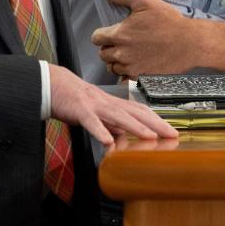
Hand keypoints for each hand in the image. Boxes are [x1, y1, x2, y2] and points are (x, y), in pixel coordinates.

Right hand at [48, 64, 178, 146]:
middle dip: (156, 124)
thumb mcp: (97, 112)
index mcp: (113, 103)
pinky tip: (108, 141)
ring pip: (118, 115)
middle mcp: (108, 102)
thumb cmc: (74, 98)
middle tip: (172, 134)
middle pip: (136, 112)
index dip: (158, 120)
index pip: (141, 111)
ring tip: (150, 137)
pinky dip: (100, 131)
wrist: (52, 83)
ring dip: (135, 127)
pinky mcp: (79, 110)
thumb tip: (123, 136)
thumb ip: (110, 123)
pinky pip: (91, 121)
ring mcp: (94, 105)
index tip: (172, 131)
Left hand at [93, 0, 224, 76]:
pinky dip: (126, 72)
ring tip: (129, 52)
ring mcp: (131, 67)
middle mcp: (121, 54)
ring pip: (112, 67)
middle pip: (103, 54)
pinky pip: (124, 78)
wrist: (190, 43)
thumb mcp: (145, 1)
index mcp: (119, 34)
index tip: (113, 31)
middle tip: (123, 41)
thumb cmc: (168, 21)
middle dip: (109, 47)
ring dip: (116, 60)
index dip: (103, 33)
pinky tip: (136, 63)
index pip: (96, 38)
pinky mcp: (140, 77)